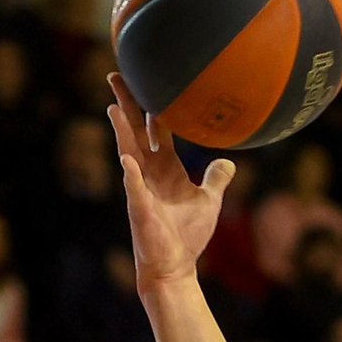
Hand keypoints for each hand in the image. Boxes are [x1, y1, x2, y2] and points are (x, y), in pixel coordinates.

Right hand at [107, 75, 234, 291]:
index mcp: (167, 167)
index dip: (154, 106)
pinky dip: (131, 174)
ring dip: (121, 131)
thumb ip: (216, 179)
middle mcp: (151, 172)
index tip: (150, 80)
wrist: (175, 265)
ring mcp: (142, 188)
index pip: (158, 129)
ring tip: (113, 107)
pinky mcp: (140, 208)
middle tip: (117, 76)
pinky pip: (134, 188)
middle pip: (136, 131)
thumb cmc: (188, 235)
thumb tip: (229, 161)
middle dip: (127, 105)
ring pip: (129, 152)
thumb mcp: (209, 201)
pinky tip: (127, 160)